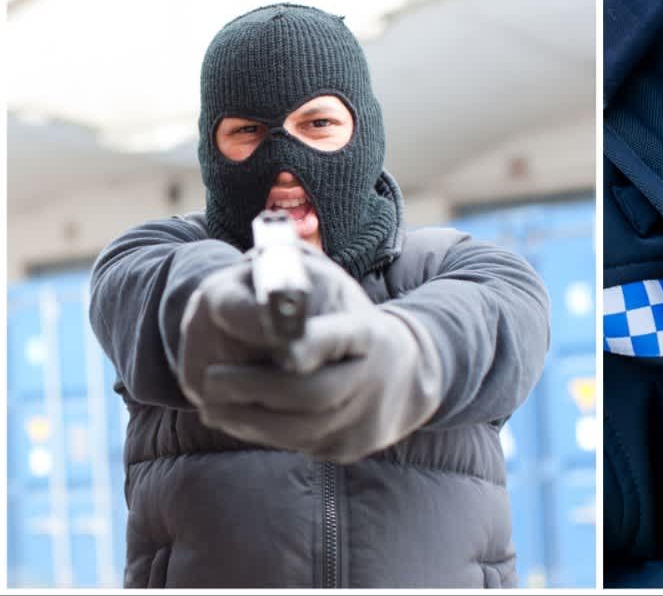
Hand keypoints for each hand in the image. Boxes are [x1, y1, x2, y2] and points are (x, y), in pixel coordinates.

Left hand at [178, 252, 443, 461]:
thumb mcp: (338, 290)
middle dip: (254, 388)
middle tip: (210, 381)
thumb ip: (299, 271)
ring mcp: (363, 419)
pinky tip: (239, 419)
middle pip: (311, 393)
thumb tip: (258, 256)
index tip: (274, 351)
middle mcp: (372, 379)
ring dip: (246, 418)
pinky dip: (263, 433)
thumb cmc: (355, 324)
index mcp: (368, 334)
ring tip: (212, 405)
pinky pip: (299, 446)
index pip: (339, 339)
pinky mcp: (349, 449)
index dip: (309, 344)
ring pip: (298, 429)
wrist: (410, 378)